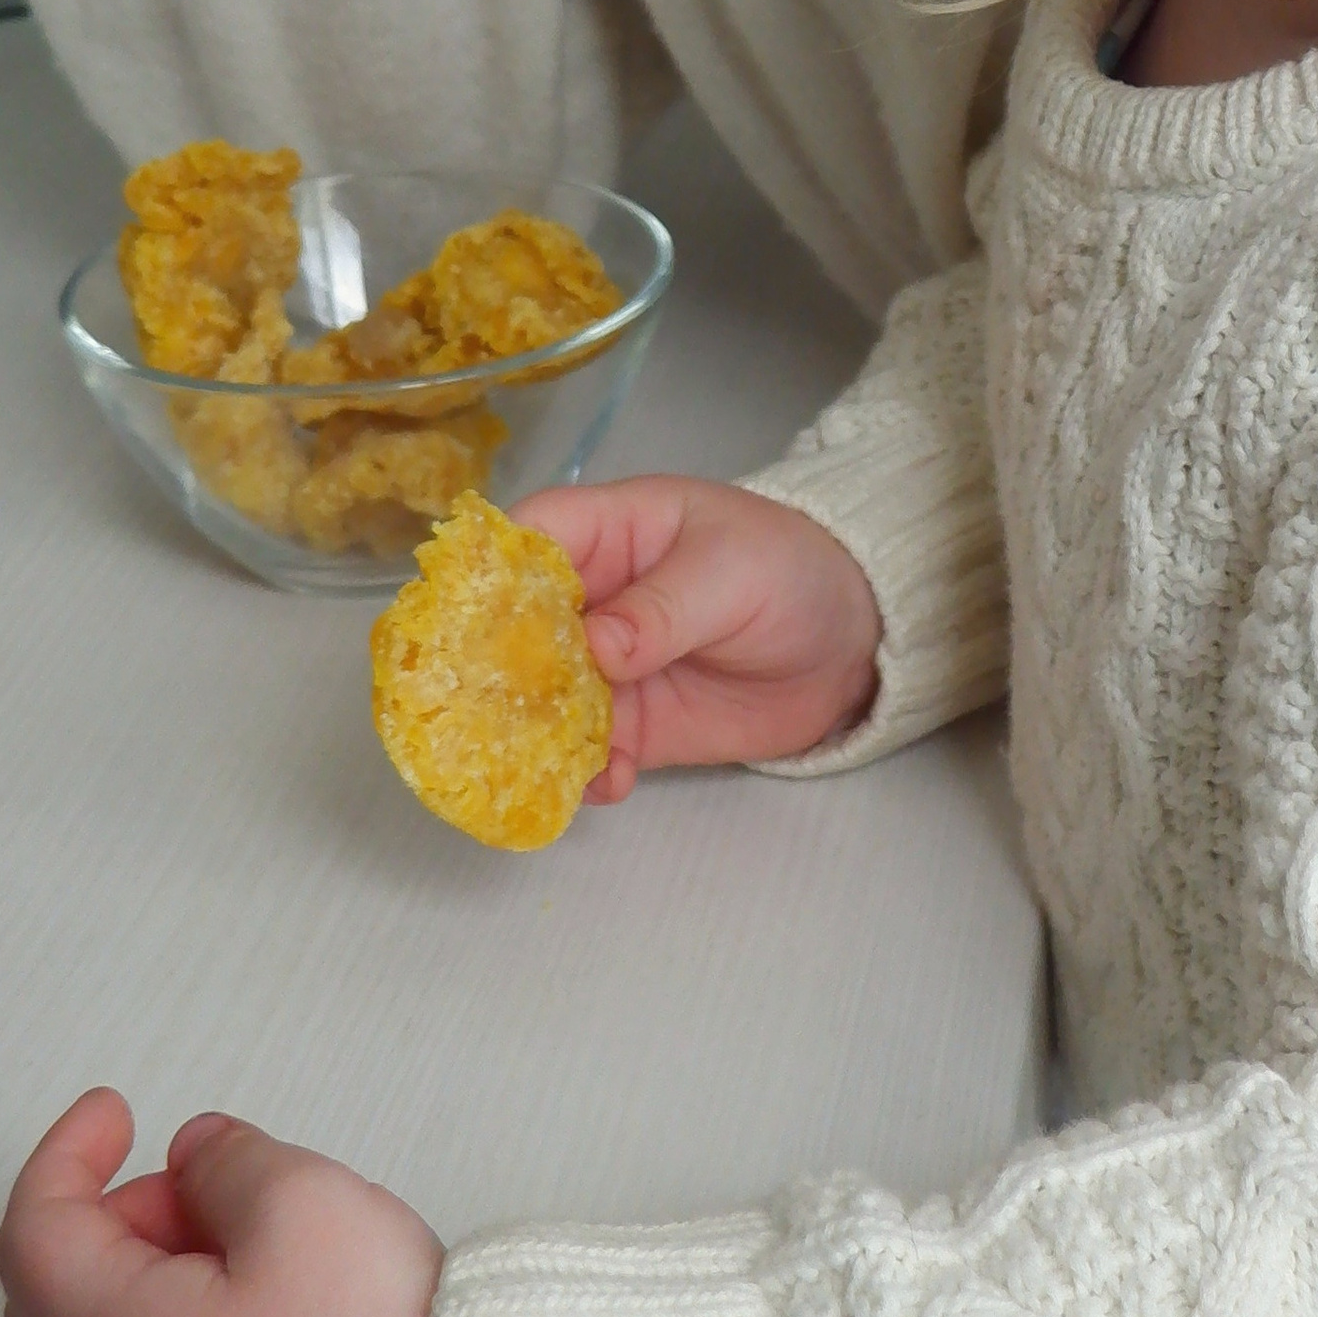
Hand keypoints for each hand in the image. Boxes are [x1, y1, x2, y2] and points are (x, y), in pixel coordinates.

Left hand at [0, 1088, 439, 1316]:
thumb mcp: (306, 1201)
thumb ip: (227, 1159)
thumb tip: (193, 1156)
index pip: (32, 1233)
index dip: (66, 1154)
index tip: (116, 1110)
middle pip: (47, 1307)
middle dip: (106, 1225)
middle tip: (194, 1188)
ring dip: (134, 1294)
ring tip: (239, 1256)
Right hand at [515, 474, 880, 797]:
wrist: (850, 642)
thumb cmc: (789, 571)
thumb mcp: (732, 571)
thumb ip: (663, 608)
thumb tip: (596, 645)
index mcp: (610, 533)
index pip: (528, 538)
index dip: (489, 574)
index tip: (467, 624)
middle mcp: (592, 600)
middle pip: (514, 629)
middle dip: (493, 672)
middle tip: (482, 717)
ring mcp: (606, 668)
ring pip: (540, 700)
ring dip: (529, 734)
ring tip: (534, 767)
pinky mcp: (633, 724)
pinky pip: (588, 752)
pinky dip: (586, 773)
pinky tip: (610, 784)